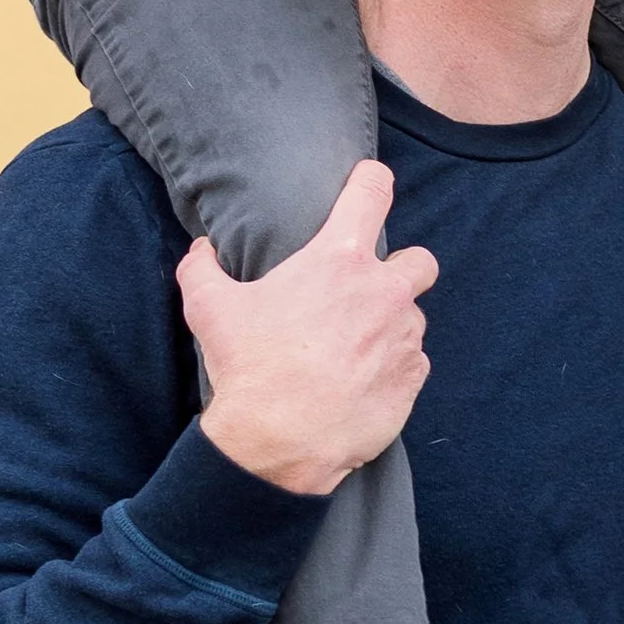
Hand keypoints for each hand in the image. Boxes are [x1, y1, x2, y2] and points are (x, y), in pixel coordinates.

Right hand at [184, 164, 434, 496]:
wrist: (279, 441)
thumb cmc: (248, 368)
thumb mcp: (209, 308)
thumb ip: (203, 267)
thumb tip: (202, 249)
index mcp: (338, 260)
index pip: (372, 192)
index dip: (372, 181)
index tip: (370, 184)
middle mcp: (382, 292)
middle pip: (420, 260)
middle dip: (402, 270)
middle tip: (369, 291)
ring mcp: (403, 336)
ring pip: (414, 318)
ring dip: (392, 326)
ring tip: (354, 349)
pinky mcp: (412, 378)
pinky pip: (414, 362)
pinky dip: (394, 367)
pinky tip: (362, 382)